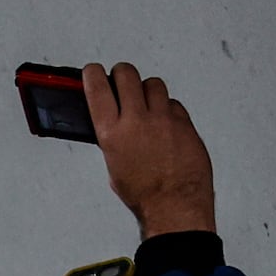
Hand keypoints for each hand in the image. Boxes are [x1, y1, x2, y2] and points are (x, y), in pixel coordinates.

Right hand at [86, 61, 218, 240]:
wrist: (175, 204)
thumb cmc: (144, 194)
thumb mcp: (115, 167)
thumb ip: (114, 139)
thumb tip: (115, 122)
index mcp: (112, 134)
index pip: (97, 89)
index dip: (93, 75)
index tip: (92, 71)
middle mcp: (136, 120)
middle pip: (127, 74)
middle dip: (121, 73)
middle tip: (121, 79)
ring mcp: (162, 118)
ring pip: (153, 84)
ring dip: (147, 89)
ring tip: (146, 103)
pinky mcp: (183, 121)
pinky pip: (173, 103)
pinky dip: (167, 109)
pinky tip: (165, 123)